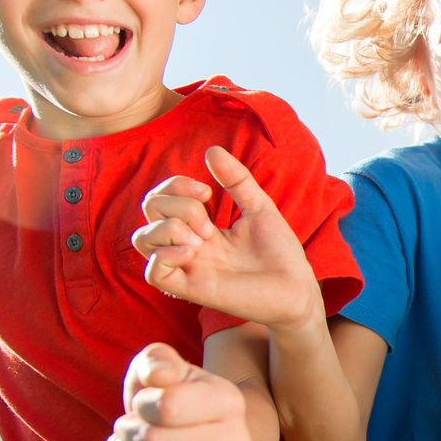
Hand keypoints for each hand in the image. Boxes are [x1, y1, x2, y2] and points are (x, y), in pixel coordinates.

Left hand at [109, 343, 252, 440]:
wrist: (210, 430)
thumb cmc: (177, 396)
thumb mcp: (164, 367)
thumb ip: (156, 360)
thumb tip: (159, 376)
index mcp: (228, 399)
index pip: (165, 407)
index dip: (139, 405)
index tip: (140, 404)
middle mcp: (237, 438)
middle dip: (126, 435)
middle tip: (124, 429)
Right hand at [133, 146, 322, 331]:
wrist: (298, 289)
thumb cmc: (280, 253)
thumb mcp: (258, 206)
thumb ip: (236, 179)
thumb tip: (211, 150)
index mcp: (200, 226)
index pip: (163, 197)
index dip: (176, 185)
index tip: (208, 193)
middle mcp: (188, 245)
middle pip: (149, 211)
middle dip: (177, 205)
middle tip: (209, 223)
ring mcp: (188, 267)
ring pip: (142, 240)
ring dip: (168, 228)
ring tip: (202, 239)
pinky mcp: (192, 290)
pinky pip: (153, 273)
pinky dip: (165, 255)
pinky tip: (193, 252)